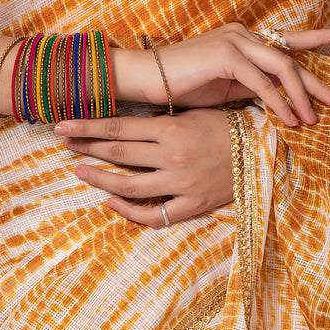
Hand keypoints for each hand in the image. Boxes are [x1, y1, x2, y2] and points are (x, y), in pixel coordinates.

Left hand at [55, 108, 233, 226]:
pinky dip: (130, 212)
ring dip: (100, 179)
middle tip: (63, 142)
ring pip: (130, 186)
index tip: (64, 124)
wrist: (265, 150)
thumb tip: (125, 125)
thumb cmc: (228, 126)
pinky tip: (112, 203)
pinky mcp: (192, 203)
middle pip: (118, 153)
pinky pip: (155, 215)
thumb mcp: (194, 113)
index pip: (119, 127)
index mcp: (172, 128)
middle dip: (86, 147)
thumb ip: (161, 122)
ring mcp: (181, 182)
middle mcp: (173, 155)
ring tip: (80, 171)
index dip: (87, 127)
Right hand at [115, 23, 329, 126]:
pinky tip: (287, 119)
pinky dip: (277, 102)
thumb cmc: (182, 85)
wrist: (145, 77)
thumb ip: (252, 88)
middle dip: (317, 83)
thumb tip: (280, 104)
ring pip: (282, 68)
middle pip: (291, 58)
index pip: (287, 39)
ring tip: (312, 120)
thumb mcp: (225, 88)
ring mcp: (235, 42)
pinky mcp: (226, 56)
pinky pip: (261, 82)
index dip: (318, 36)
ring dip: (300, 97)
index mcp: (244, 40)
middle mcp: (243, 35)